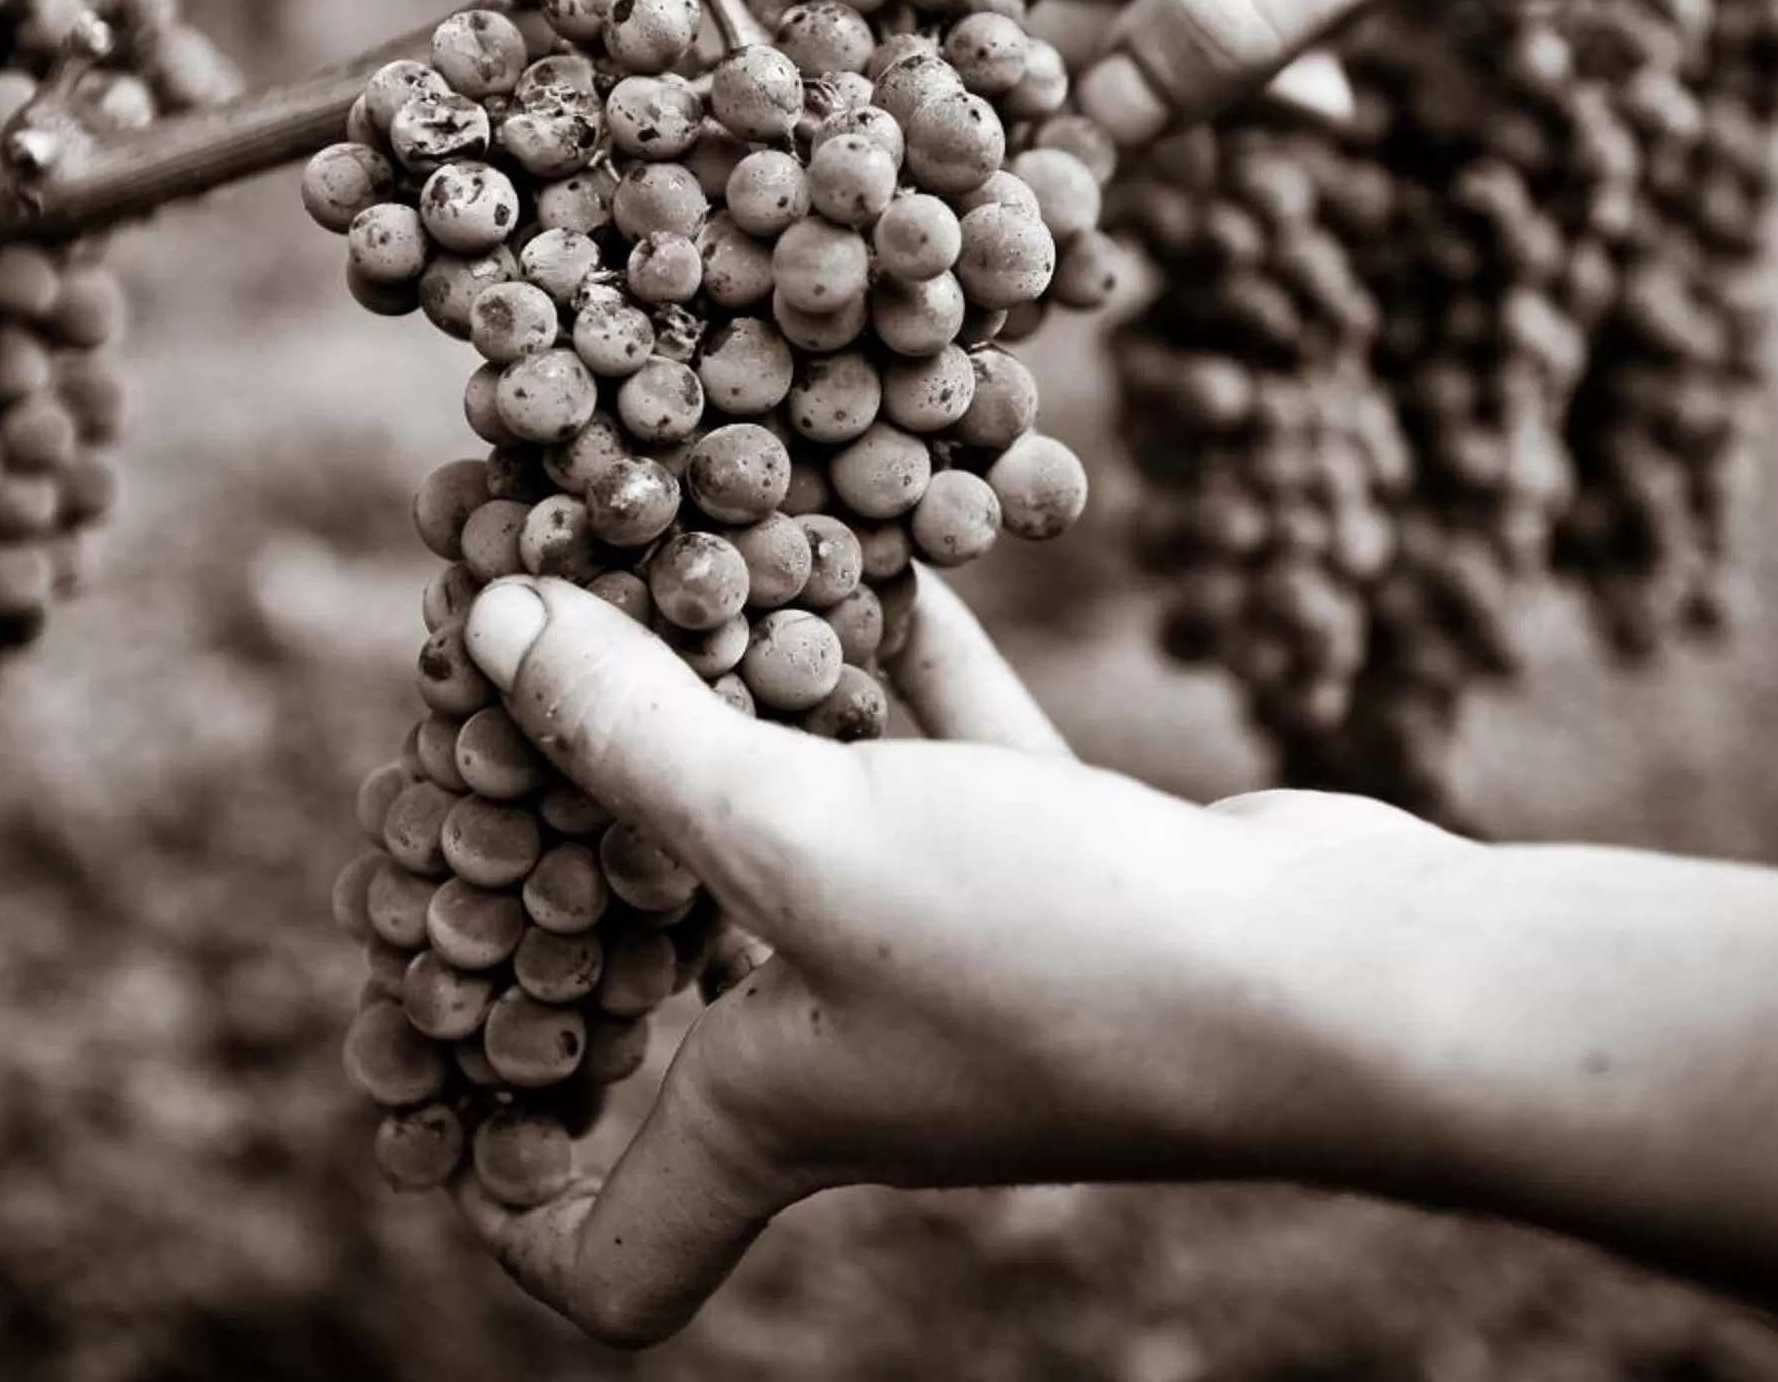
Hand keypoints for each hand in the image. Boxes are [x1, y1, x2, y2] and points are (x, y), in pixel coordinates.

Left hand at [446, 571, 1468, 1347]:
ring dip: (739, 706)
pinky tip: (866, 525)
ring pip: (809, 832)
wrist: (1344, 982)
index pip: (596, 1251)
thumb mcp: (798, 842)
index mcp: (764, 1117)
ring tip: (655, 568)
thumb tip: (493, 626)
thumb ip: (637, 739)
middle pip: (675, 993)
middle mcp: (849, 1053)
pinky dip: (895, 653)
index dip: (500, 1187)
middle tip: (514, 725)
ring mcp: (961, 961)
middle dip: (592, 855)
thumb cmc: (1048, 959)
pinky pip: (939, 750)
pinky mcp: (1064, 870)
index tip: (432, 1073)